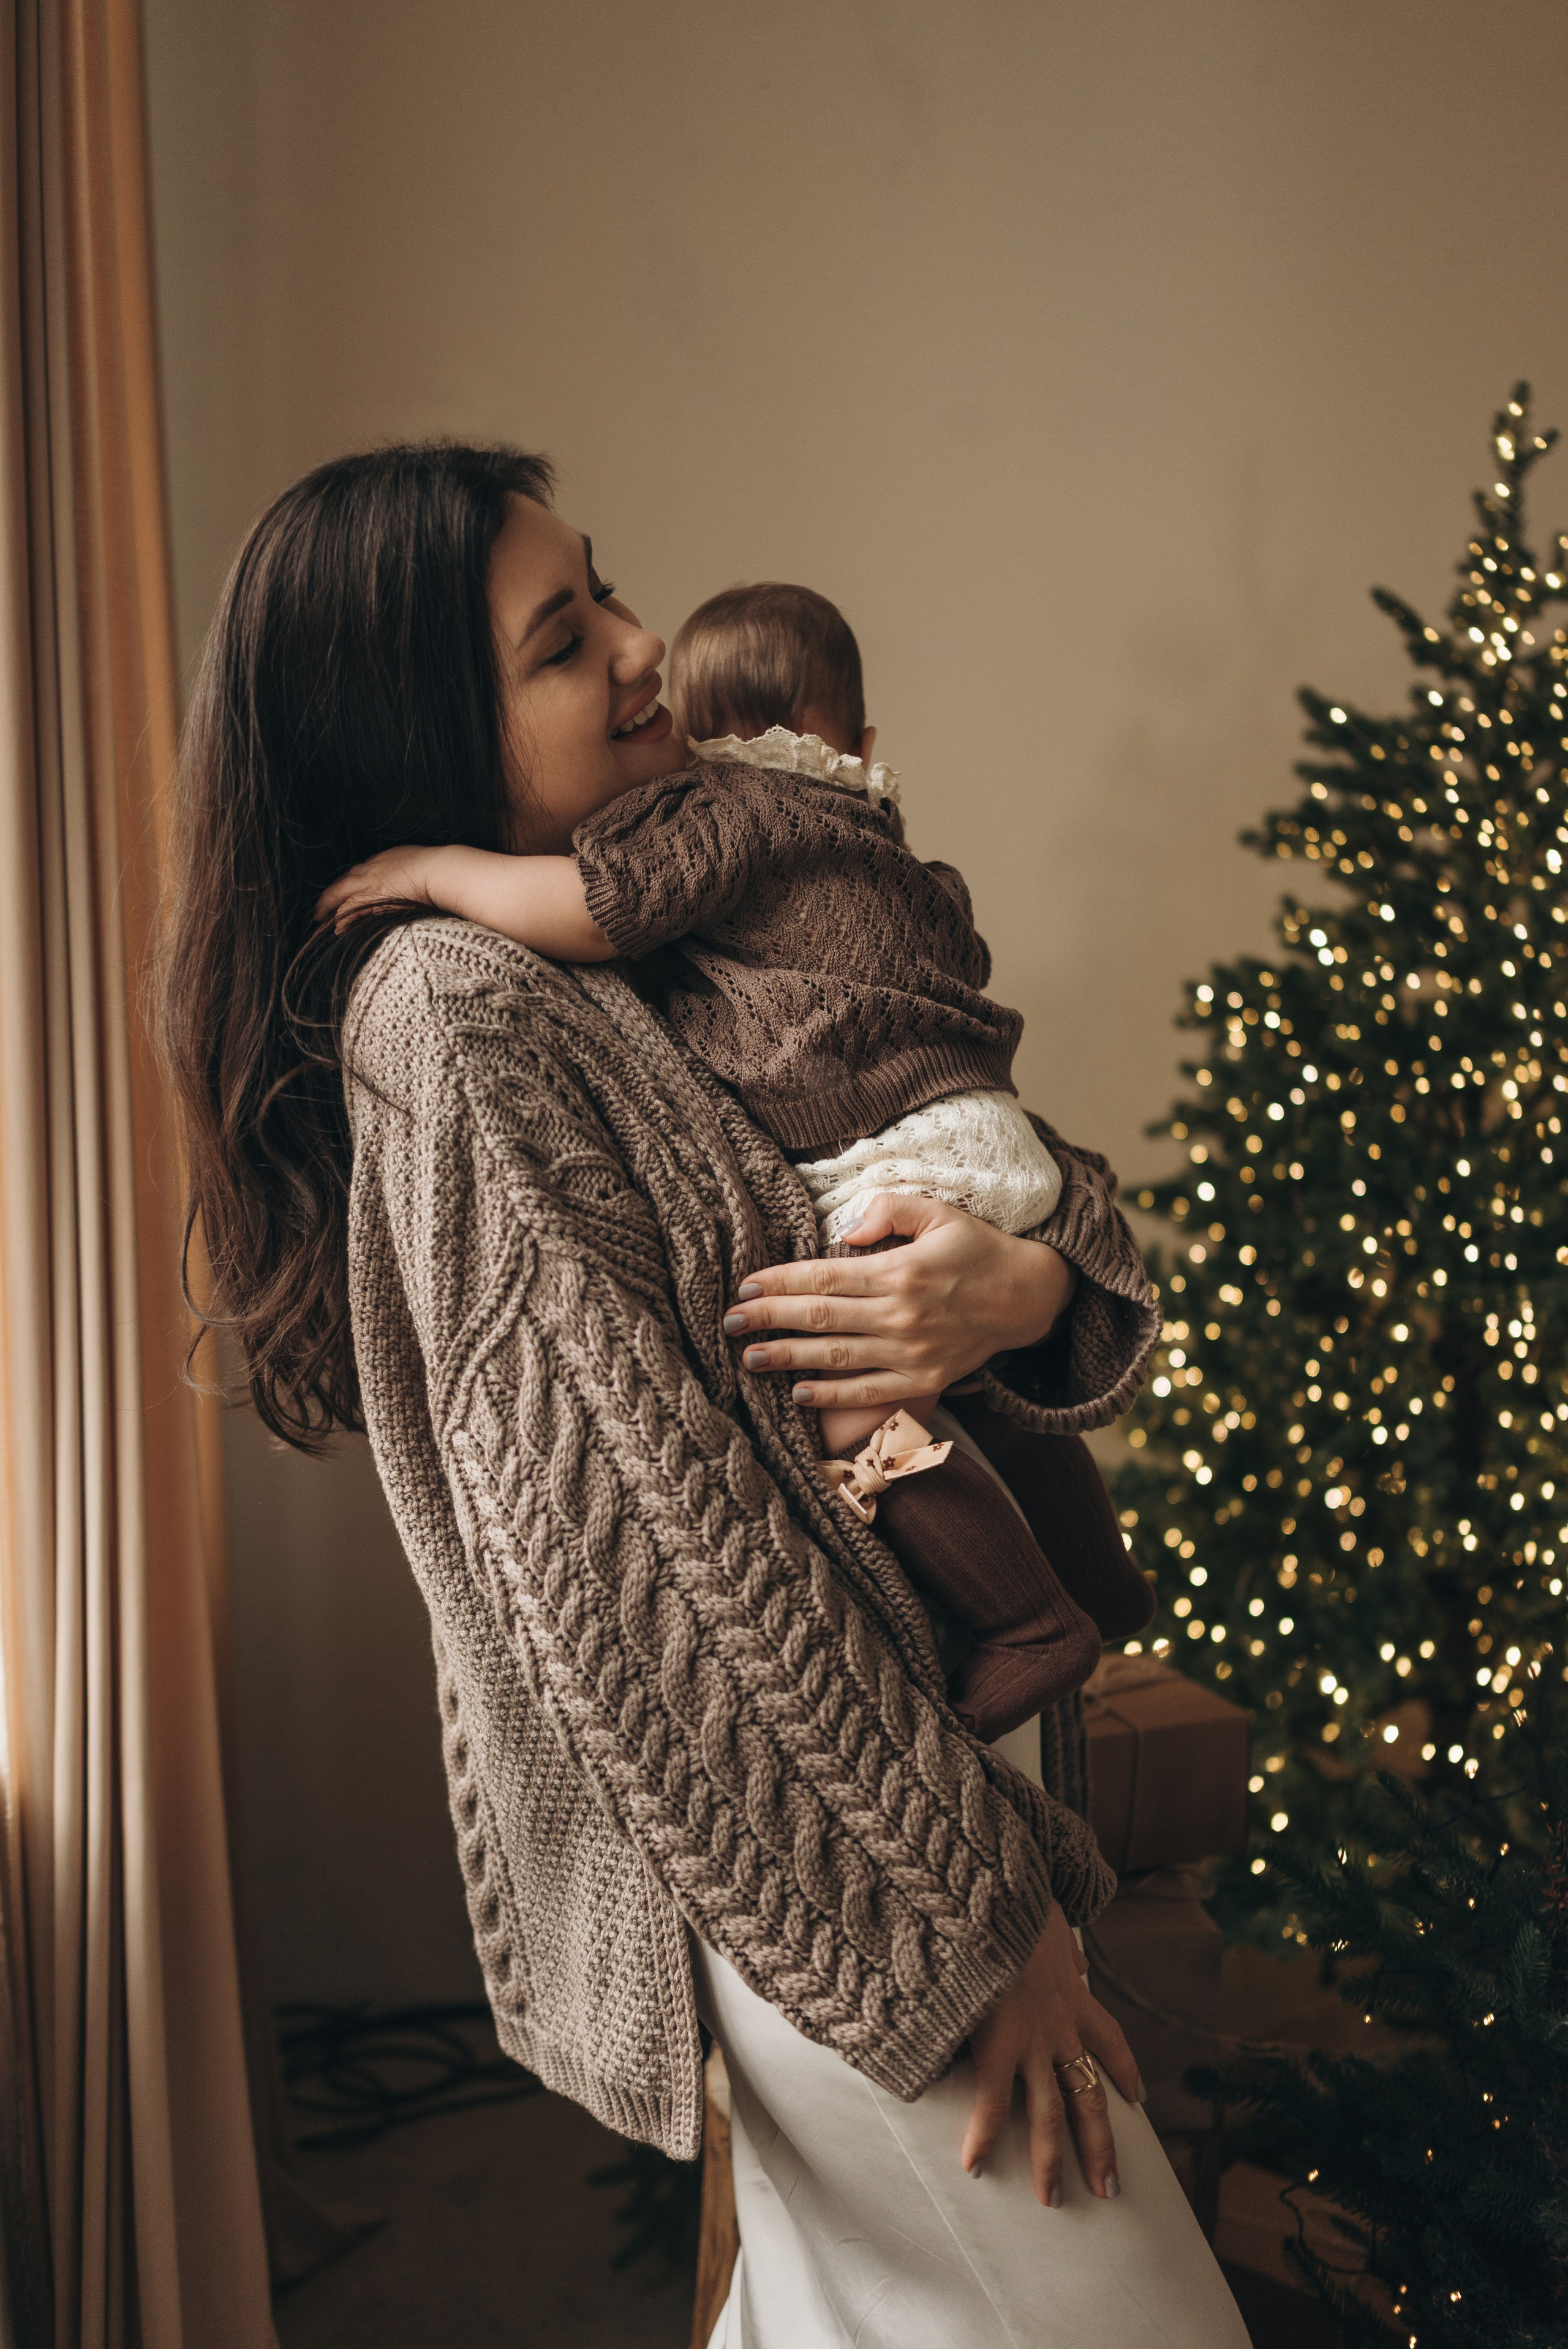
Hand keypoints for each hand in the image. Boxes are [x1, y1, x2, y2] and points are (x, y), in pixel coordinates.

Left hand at [316, 846, 445, 930]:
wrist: (439, 870)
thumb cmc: (437, 867)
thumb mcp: (418, 860)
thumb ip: (408, 869)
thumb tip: (411, 878)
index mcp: (383, 859)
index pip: (360, 871)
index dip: (350, 882)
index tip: (346, 891)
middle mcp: (372, 868)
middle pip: (344, 881)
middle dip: (330, 894)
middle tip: (320, 906)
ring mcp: (371, 883)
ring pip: (341, 893)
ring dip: (329, 906)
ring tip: (322, 918)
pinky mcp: (374, 897)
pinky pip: (351, 909)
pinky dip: (343, 918)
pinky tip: (338, 927)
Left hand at [721, 1191, 1077, 1410]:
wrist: (1028, 1297)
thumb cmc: (976, 1249)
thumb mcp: (939, 1212)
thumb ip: (890, 1210)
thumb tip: (846, 1229)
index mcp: (900, 1272)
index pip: (824, 1277)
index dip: (780, 1282)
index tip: (745, 1286)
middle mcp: (901, 1316)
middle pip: (820, 1319)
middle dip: (768, 1320)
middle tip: (728, 1321)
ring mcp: (911, 1354)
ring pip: (835, 1358)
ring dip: (787, 1359)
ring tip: (748, 1357)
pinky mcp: (923, 1382)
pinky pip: (868, 1393)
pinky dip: (832, 1397)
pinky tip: (798, 1393)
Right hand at [963, 1904, 1143, 2205]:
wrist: (993, 1898)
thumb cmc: (1014, 1901)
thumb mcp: (1051, 1920)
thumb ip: (1062, 1946)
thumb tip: (1075, 1959)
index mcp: (1074, 1995)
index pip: (1111, 2041)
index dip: (1124, 2072)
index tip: (1137, 2097)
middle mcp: (1061, 2026)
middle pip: (1089, 2097)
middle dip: (1100, 2146)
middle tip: (1108, 2188)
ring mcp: (1032, 2042)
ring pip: (1050, 2115)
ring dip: (1052, 2161)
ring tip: (1053, 2200)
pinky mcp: (996, 2046)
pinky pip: (992, 2106)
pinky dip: (983, 2138)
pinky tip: (975, 2166)